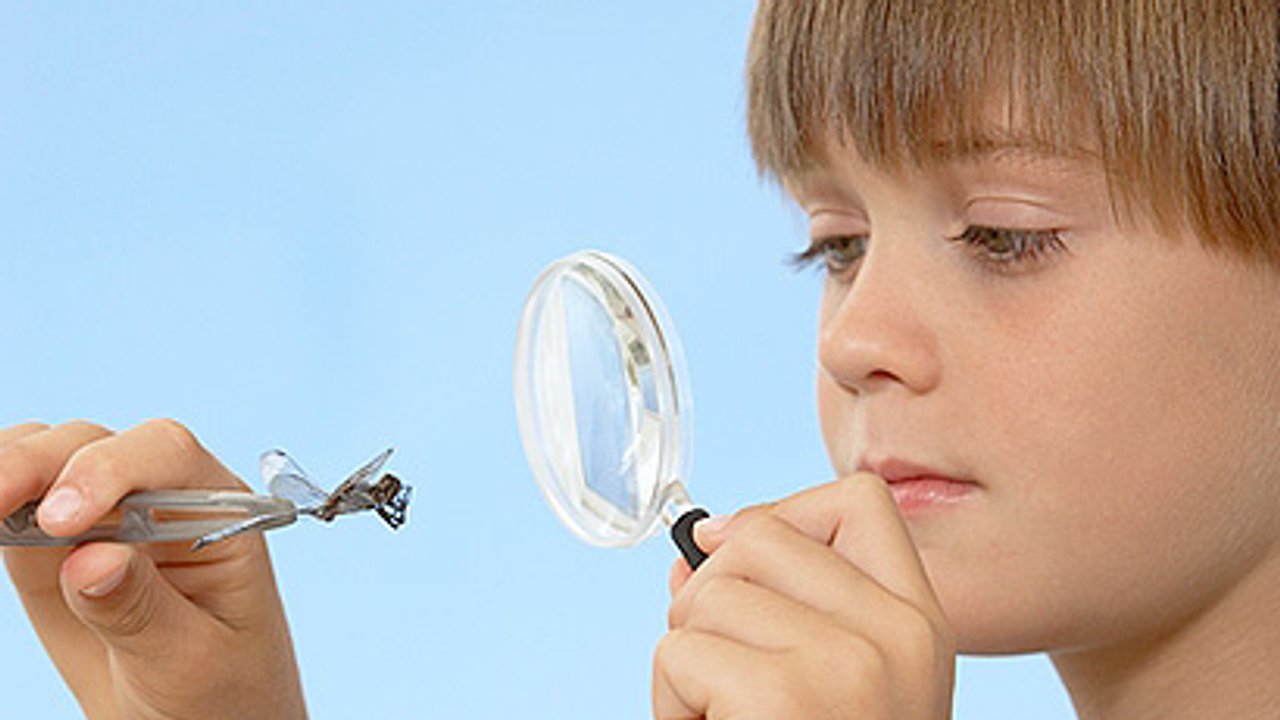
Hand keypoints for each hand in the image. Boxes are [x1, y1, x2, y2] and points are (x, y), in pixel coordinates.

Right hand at [1, 420, 306, 719]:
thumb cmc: (223, 692)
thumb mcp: (192, 661)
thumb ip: (142, 610)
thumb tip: (89, 558)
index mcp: (218, 512)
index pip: (167, 456)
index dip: (110, 470)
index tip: (63, 520)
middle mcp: (161, 500)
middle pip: (94, 446)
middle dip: (39, 465)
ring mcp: (106, 519)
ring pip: (48, 460)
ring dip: (8, 471)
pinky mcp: (55, 549)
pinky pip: (17, 505)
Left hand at [653, 474, 954, 718]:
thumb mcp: (837, 682)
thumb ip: (784, 607)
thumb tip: (697, 548)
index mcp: (921, 625)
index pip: (861, 499)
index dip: (786, 513)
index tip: (744, 563)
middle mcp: (897, 634)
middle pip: (759, 535)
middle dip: (709, 595)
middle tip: (720, 667)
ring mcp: (845, 662)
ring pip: (708, 594)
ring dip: (687, 660)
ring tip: (724, 711)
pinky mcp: (780, 696)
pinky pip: (677, 653)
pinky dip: (671, 701)